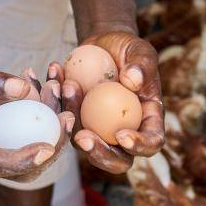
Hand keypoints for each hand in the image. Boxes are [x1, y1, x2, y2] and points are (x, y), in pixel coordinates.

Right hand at [0, 50, 73, 179]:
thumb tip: (23, 90)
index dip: (18, 160)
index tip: (46, 149)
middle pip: (17, 165)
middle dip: (48, 145)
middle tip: (67, 117)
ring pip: (28, 145)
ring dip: (50, 120)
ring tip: (58, 89)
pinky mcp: (1, 133)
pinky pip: (28, 127)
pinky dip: (42, 107)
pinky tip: (49, 83)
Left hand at [48, 31, 163, 173]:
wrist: (103, 45)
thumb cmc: (128, 49)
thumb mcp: (141, 50)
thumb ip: (142, 65)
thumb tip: (132, 81)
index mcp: (148, 120)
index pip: (151, 142)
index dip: (139, 146)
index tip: (123, 135)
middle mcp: (124, 131)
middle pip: (117, 159)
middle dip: (100, 154)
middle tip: (82, 137)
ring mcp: (99, 130)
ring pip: (84, 142)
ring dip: (71, 118)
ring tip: (68, 85)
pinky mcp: (78, 120)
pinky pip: (63, 120)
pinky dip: (56, 100)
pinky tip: (54, 75)